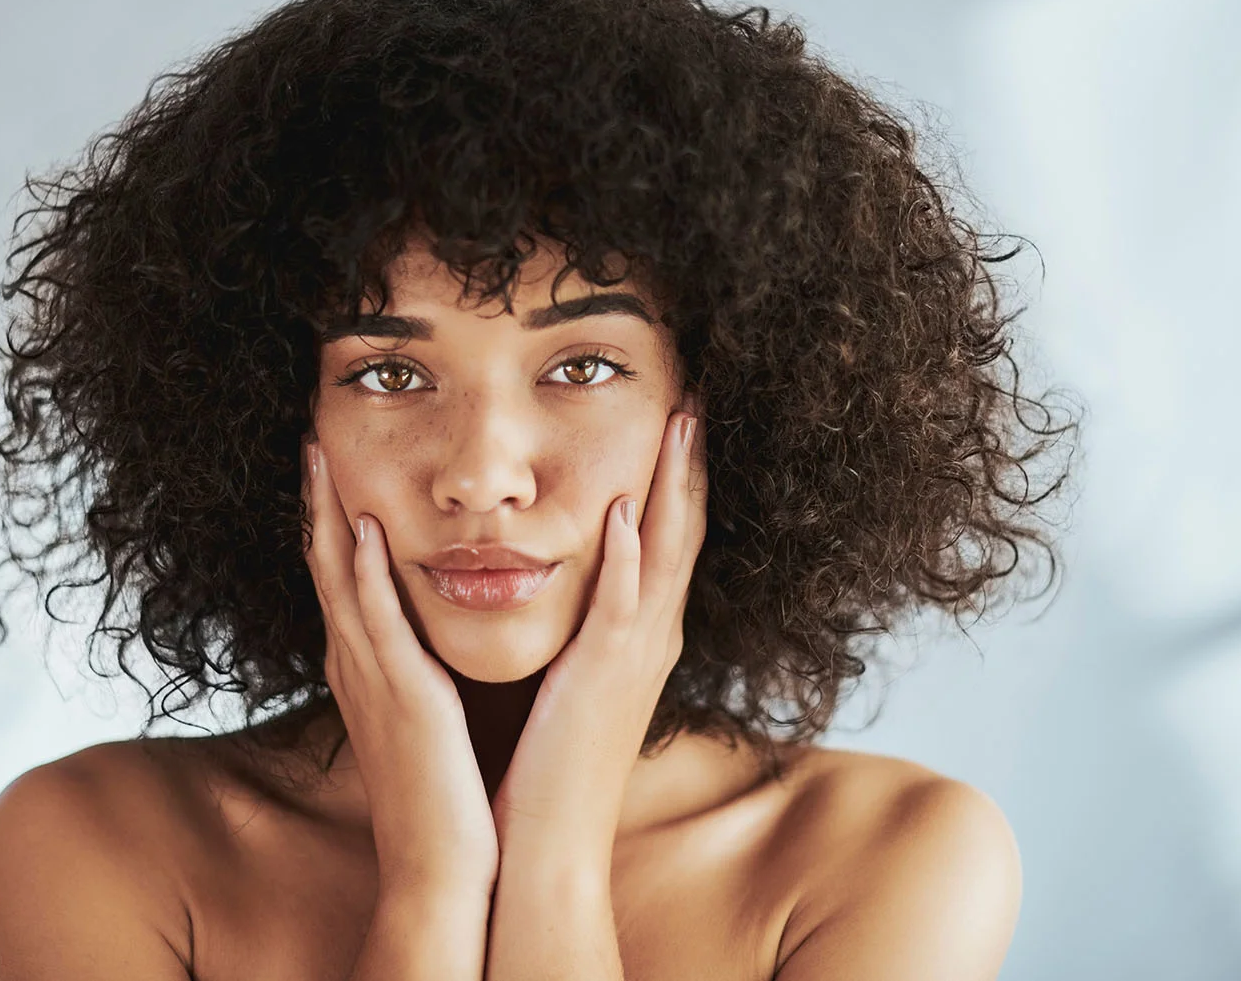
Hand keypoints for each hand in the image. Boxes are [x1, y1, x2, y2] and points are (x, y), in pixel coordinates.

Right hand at [301, 437, 499, 893]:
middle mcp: (355, 661)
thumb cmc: (436, 789)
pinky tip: (360, 528)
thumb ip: (412, 666)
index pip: (337, 573)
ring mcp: (370, 676)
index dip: (328, 515)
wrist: (439, 861)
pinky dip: (363, 574)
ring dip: (327, 514)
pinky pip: (374, 622)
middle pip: (323, 562)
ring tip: (321, 455)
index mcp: (363, 663)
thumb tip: (418, 633)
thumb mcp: (419, 712)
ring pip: (337, 579)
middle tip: (310, 436)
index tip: (329, 461)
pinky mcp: (399, 694)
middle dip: (316, 499)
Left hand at [490, 407, 708, 867]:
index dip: (676, 476)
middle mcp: (650, 638)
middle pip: (683, 530)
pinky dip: (630, 558)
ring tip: (678, 422)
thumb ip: (583, 632)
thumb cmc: (551, 764)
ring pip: (666, 554)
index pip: (669, 537)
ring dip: (672, 486)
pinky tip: (627, 511)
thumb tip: (571, 587)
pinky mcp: (603, 680)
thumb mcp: (574, 682)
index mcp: (639, 635)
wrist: (546, 846)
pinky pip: (623, 607)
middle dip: (689, 461)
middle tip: (694, 394)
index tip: (676, 416)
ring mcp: (633, 658)